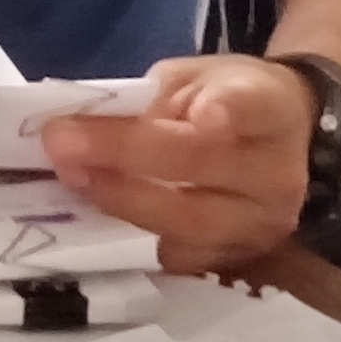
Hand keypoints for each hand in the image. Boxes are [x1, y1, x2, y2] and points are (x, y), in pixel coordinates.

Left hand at [38, 55, 316, 273]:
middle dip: (127, 154)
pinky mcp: (233, 261)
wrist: (268, 147)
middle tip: (64, 142)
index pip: (254, 108)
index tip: (204, 115)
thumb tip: (81, 129)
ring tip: (72, 178)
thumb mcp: (191, 79)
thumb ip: (150, 100)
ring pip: (188, 223)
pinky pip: (177, 256)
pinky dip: (131, 236)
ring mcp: (260, 226)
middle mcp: (276, 174)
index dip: (230, 111)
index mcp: (273, 110)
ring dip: (121, 200)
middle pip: (204, 166)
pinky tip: (92, 215)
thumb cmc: (221, 100)